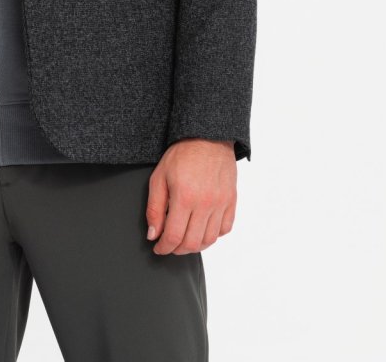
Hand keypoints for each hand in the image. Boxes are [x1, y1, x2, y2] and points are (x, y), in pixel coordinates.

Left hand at [145, 139, 236, 254]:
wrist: (208, 136)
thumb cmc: (181, 154)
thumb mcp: (159, 177)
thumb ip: (154, 208)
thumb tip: (153, 234)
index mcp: (184, 197)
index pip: (173, 236)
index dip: (163, 247)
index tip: (158, 248)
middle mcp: (205, 203)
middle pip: (192, 243)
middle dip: (177, 250)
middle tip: (169, 245)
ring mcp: (221, 203)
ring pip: (209, 240)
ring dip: (195, 245)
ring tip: (184, 239)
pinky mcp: (231, 201)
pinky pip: (225, 229)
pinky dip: (213, 235)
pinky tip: (202, 229)